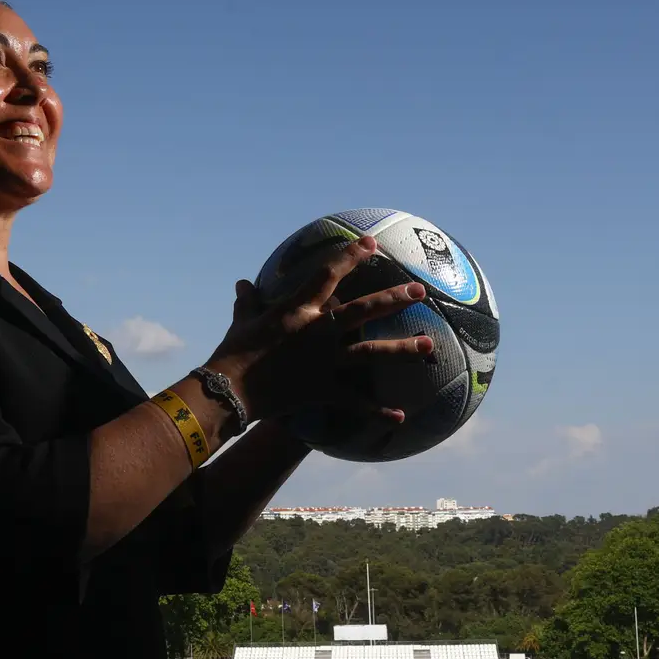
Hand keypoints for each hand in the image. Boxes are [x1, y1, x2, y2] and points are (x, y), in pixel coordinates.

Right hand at [203, 236, 433, 424]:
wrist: (230, 389)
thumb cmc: (233, 352)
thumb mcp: (241, 322)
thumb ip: (248, 303)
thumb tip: (242, 284)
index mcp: (298, 309)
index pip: (328, 274)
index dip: (351, 256)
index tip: (371, 244)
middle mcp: (318, 331)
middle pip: (363, 310)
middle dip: (393, 299)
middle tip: (419, 290)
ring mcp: (324, 360)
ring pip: (370, 352)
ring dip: (401, 349)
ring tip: (428, 346)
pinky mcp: (323, 389)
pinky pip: (355, 401)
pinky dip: (377, 410)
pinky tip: (400, 415)